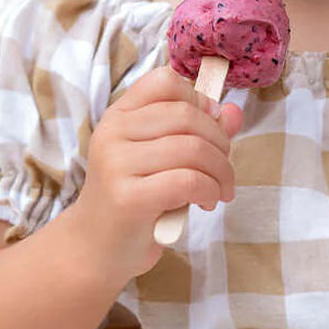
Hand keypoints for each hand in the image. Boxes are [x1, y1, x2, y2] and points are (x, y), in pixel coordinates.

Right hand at [68, 66, 242, 278]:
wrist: (95, 248)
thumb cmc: (135, 197)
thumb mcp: (165, 157)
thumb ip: (199, 131)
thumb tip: (233, 112)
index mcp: (120, 114)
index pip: (164, 81)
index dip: (198, 99)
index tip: (210, 126)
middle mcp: (113, 132)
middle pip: (186, 115)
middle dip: (220, 141)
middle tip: (224, 168)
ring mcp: (116, 163)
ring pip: (191, 148)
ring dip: (221, 171)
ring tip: (221, 189)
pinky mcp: (127, 197)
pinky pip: (187, 181)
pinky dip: (210, 190)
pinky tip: (207, 202)